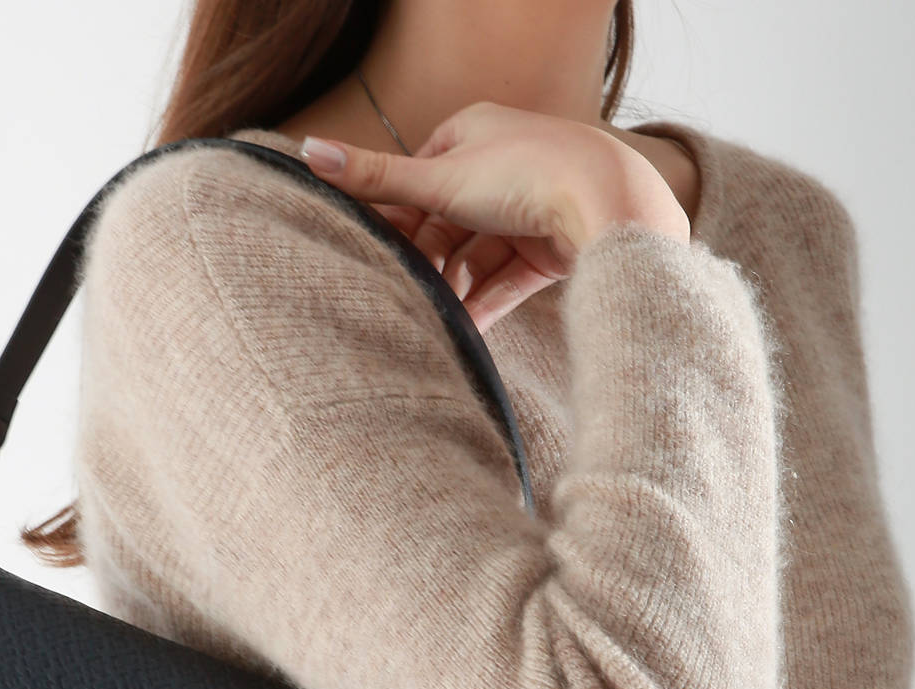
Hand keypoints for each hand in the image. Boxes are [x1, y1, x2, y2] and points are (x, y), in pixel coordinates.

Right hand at [298, 99, 690, 332]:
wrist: (608, 206)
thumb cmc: (527, 176)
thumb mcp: (440, 179)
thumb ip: (374, 178)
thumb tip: (305, 150)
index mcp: (474, 130)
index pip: (421, 178)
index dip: (399, 218)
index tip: (378, 253)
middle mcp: (504, 164)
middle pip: (448, 221)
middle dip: (426, 260)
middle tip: (401, 295)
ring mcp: (532, 207)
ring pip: (478, 254)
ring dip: (453, 288)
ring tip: (429, 321)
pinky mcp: (554, 248)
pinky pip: (508, 280)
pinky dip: (485, 304)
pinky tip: (462, 333)